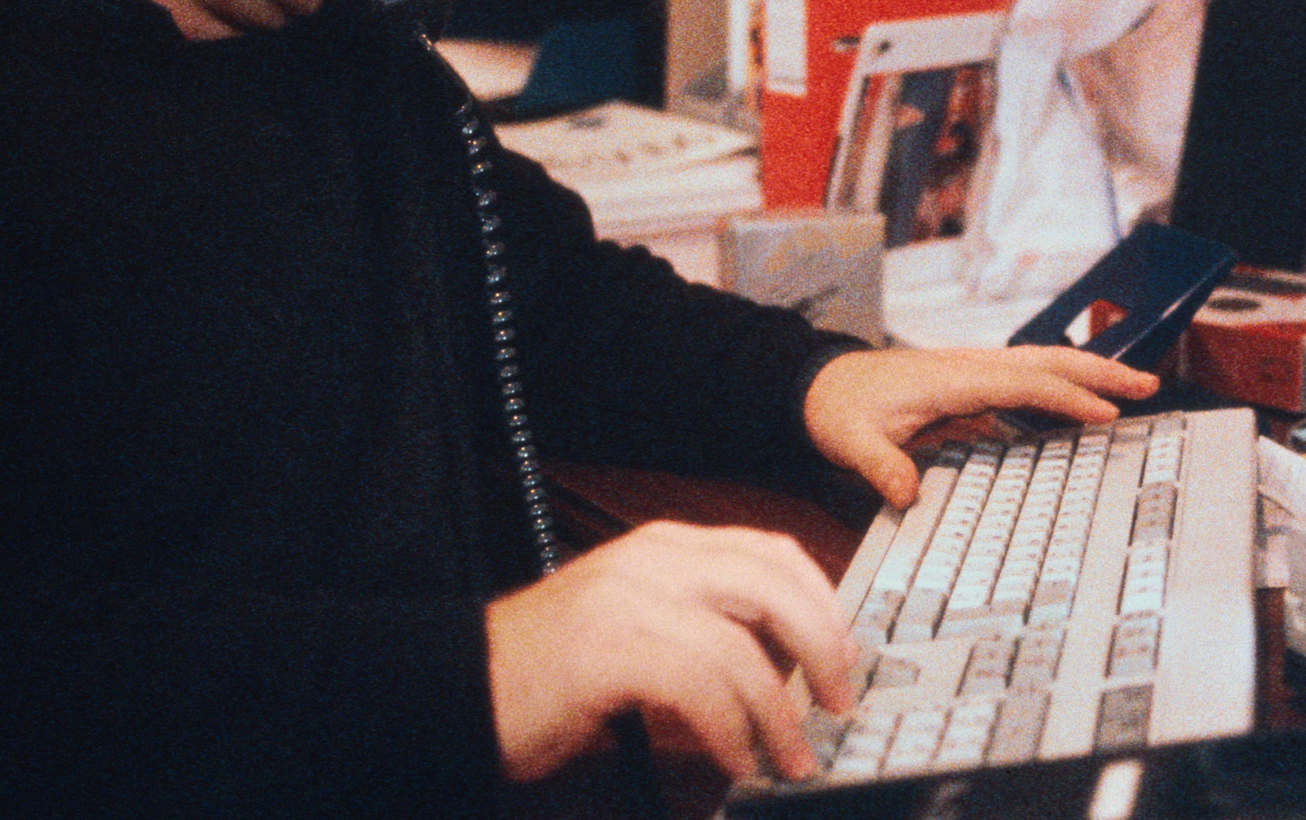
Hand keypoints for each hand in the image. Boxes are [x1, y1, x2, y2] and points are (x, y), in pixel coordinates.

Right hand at [483, 521, 857, 782]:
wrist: (461, 683)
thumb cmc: (551, 667)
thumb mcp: (637, 621)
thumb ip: (702, 621)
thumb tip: (785, 660)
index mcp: (665, 547)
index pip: (771, 551)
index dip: (823, 602)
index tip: (845, 653)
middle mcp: (651, 561)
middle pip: (774, 585)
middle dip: (822, 646)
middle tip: (836, 701)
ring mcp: (627, 600)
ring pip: (742, 646)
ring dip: (779, 712)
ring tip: (789, 756)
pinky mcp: (605, 651)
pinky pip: (698, 687)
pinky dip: (730, 730)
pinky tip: (734, 758)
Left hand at [803, 345, 1160, 508]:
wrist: (819, 383)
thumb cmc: (837, 408)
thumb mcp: (849, 442)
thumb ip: (879, 467)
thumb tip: (907, 495)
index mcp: (950, 379)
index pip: (1021, 383)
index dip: (1065, 398)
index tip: (1105, 416)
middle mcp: (968, 367)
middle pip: (1045, 362)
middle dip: (1097, 373)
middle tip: (1147, 387)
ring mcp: (972, 371)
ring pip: (1041, 364)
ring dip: (1087, 374)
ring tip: (1132, 390)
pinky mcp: (970, 384)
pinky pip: (1026, 379)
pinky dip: (1061, 385)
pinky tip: (1081, 406)